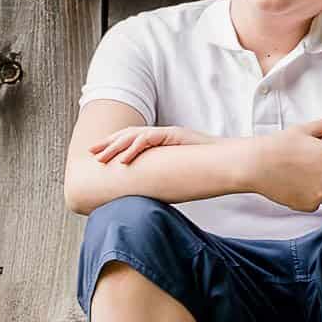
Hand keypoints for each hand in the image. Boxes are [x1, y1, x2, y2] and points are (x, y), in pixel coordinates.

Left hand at [90, 125, 217, 164]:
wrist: (229, 159)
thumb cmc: (209, 167)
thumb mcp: (181, 171)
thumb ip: (167, 175)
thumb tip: (154, 189)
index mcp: (163, 141)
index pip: (134, 140)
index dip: (115, 146)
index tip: (100, 155)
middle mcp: (163, 134)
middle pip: (129, 135)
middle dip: (108, 143)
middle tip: (91, 152)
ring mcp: (168, 132)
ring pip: (134, 135)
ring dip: (115, 147)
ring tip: (101, 158)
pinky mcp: (174, 135)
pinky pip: (149, 139)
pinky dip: (134, 149)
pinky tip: (123, 161)